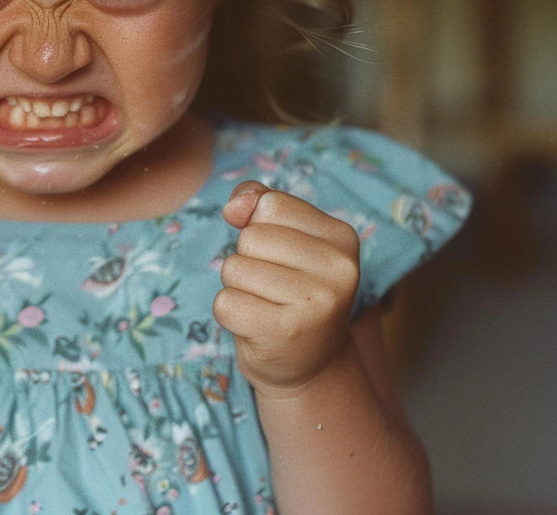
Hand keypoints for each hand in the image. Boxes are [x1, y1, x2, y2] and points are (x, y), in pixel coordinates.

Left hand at [212, 180, 359, 398]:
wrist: (309, 364)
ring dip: (238, 287)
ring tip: (268, 306)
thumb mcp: (284, 235)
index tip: (283, 256)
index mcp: (342, 237)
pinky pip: (225, 303)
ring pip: (234, 269)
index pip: (269, 205)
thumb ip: (257, 202)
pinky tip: (257, 326)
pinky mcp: (285, 334)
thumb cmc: (289, 288)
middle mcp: (339, 269)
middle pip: (250, 238)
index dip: (259, 227)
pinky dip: (230, 314)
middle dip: (248, 260)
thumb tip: (234, 207)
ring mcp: (316, 304)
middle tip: (274, 288)